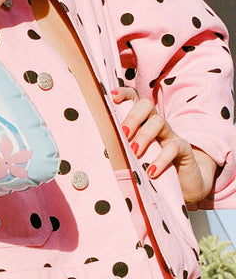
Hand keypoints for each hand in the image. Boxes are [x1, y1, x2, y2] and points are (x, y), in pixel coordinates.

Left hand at [111, 86, 217, 208]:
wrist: (184, 185)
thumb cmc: (151, 168)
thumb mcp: (134, 158)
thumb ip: (119, 151)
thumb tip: (94, 152)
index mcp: (142, 122)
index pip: (134, 99)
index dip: (124, 94)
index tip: (111, 96)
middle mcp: (157, 124)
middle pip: (147, 105)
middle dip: (133, 117)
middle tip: (123, 134)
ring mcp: (171, 135)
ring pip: (159, 122)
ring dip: (144, 136)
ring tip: (134, 153)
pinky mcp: (184, 150)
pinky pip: (174, 147)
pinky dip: (161, 159)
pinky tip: (150, 171)